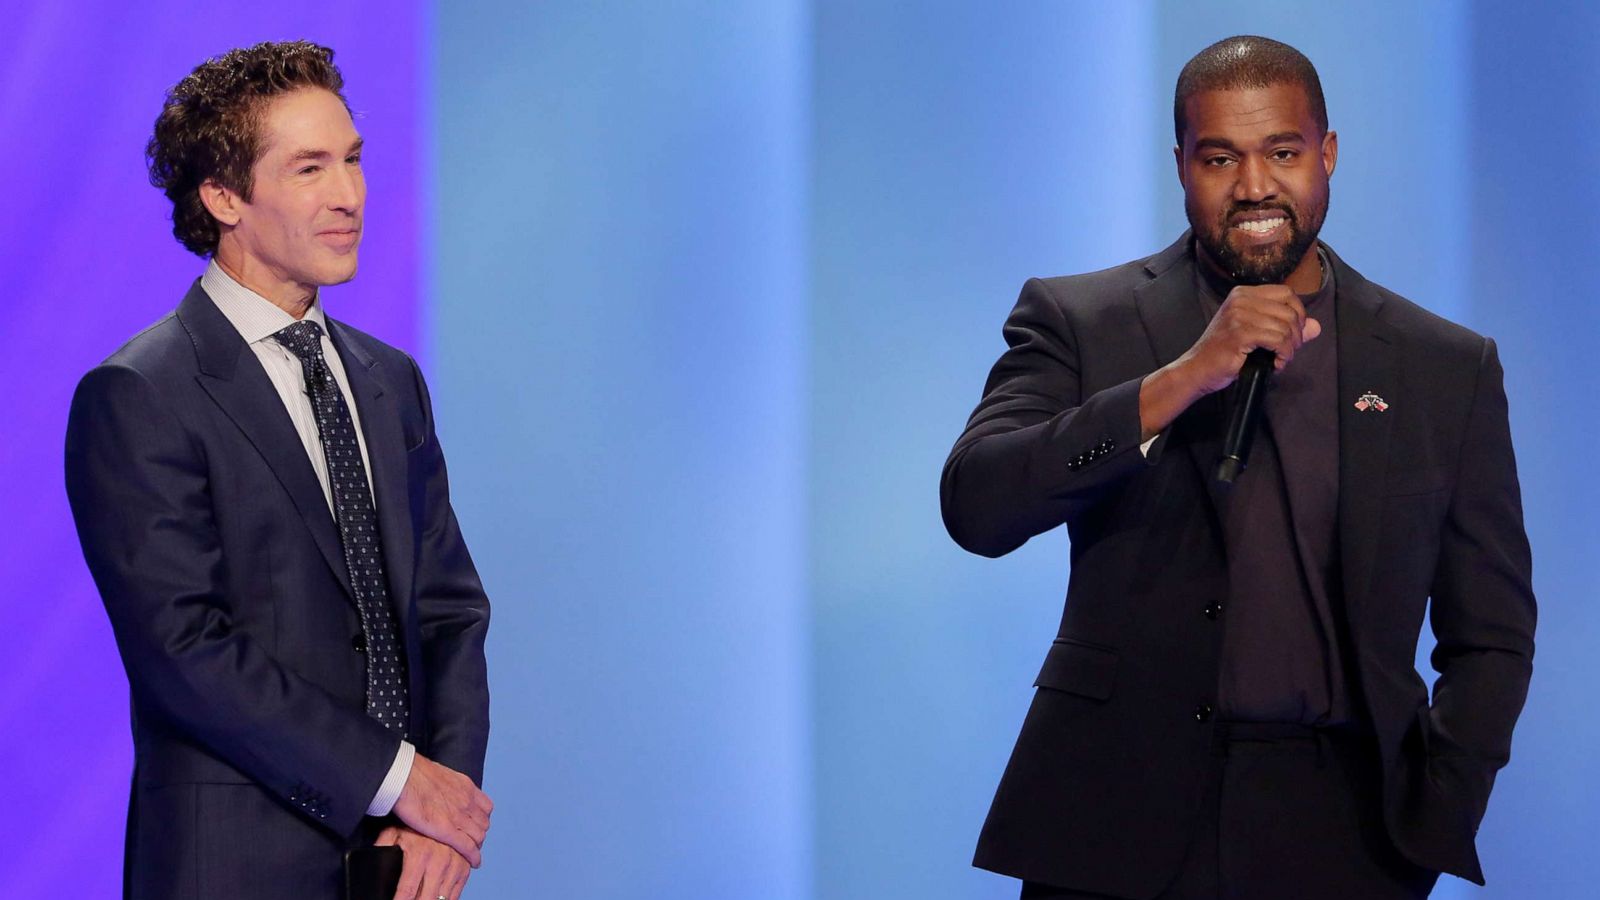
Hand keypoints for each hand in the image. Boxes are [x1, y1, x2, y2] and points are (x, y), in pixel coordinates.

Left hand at [375, 824, 471, 899]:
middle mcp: (439, 862)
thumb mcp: (393, 831)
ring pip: (443, 898)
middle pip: (427, 899)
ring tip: (420, 899)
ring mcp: (455, 865)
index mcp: (420, 856)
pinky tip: (436, 899)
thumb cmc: (414, 821)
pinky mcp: (464, 867)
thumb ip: (382, 848)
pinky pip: (456, 893)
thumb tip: (372, 862)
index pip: (407, 891)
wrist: (442, 805)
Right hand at [391, 754, 493, 866]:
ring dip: (476, 845)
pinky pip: (468, 846)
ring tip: (470, 853)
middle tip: (471, 842)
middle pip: (484, 823)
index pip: (486, 807)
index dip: (481, 819)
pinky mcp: (447, 830)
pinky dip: (473, 856)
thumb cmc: (412, 773)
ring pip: (479, 836)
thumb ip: (445, 785)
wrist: (403, 776)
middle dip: (479, 834)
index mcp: (466, 786)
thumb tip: (439, 790)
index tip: (474, 826)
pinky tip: (474, 862)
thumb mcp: (438, 774)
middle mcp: (468, 801)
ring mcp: (459, 816)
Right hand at [1138, 284, 1321, 440]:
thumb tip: (1316, 327)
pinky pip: (1278, 340)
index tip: (1293, 334)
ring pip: (1286, 326)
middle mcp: (1241, 299)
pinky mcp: (1240, 333)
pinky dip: (1283, 354)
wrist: (1196, 370)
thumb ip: (1286, 328)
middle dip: (1296, 334)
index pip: (1287, 293)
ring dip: (1290, 348)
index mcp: (1244, 293)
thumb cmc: (1224, 354)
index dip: (1298, 313)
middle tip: (1287, 352)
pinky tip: (1276, 364)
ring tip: (1280, 359)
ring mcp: (1239, 314)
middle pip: (1290, 310)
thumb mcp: (1256, 335)